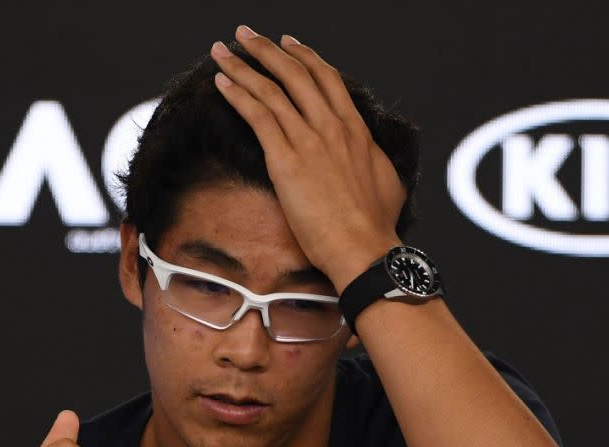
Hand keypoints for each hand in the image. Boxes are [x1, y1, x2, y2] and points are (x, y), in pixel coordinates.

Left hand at [210, 25, 405, 290]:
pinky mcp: (286, 161)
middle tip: (245, 35)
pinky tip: (221, 83)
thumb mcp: (387, 182)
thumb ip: (374, 160)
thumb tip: (372, 155)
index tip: (287, 44)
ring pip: (271, 89)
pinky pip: (257, 116)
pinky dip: (237, 95)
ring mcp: (309, 141)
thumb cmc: (377, 227)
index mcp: (357, 130)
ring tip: (221, 51)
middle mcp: (332, 127)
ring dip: (242, 66)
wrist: (365, 249)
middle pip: (296, 73)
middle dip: (266, 50)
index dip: (304, 57)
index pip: (327, 79)